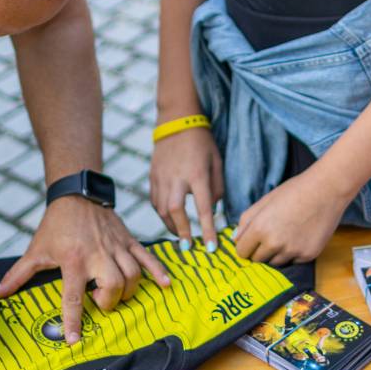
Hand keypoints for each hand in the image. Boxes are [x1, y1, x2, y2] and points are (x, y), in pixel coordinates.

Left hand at [0, 196, 170, 343]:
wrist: (77, 193)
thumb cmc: (55, 225)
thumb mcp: (36, 250)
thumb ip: (18, 275)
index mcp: (74, 260)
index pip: (74, 296)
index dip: (74, 320)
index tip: (75, 340)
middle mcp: (98, 255)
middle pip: (113, 285)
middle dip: (109, 301)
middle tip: (100, 302)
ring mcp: (117, 247)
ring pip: (133, 275)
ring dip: (128, 291)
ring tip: (117, 294)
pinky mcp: (129, 240)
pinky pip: (147, 258)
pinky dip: (158, 272)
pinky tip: (165, 285)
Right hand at [150, 125, 222, 250]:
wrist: (177, 121)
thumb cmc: (202, 143)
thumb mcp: (217, 163)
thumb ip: (216, 189)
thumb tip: (211, 210)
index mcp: (197, 174)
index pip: (203, 208)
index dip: (208, 230)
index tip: (212, 248)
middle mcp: (177, 177)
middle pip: (175, 211)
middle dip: (181, 231)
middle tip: (188, 246)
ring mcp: (161, 177)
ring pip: (161, 209)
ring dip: (171, 225)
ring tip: (180, 234)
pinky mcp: (153, 176)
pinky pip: (155, 201)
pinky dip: (162, 213)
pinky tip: (170, 218)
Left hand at [235, 172, 346, 265]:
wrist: (326, 190)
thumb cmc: (294, 191)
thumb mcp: (265, 201)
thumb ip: (247, 220)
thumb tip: (236, 238)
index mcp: (260, 228)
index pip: (242, 251)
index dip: (246, 245)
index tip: (252, 241)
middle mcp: (274, 243)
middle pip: (257, 260)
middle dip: (260, 250)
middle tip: (271, 235)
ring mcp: (292, 251)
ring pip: (275, 262)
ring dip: (277, 253)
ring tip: (288, 233)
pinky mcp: (308, 255)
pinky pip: (293, 261)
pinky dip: (294, 252)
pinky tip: (301, 235)